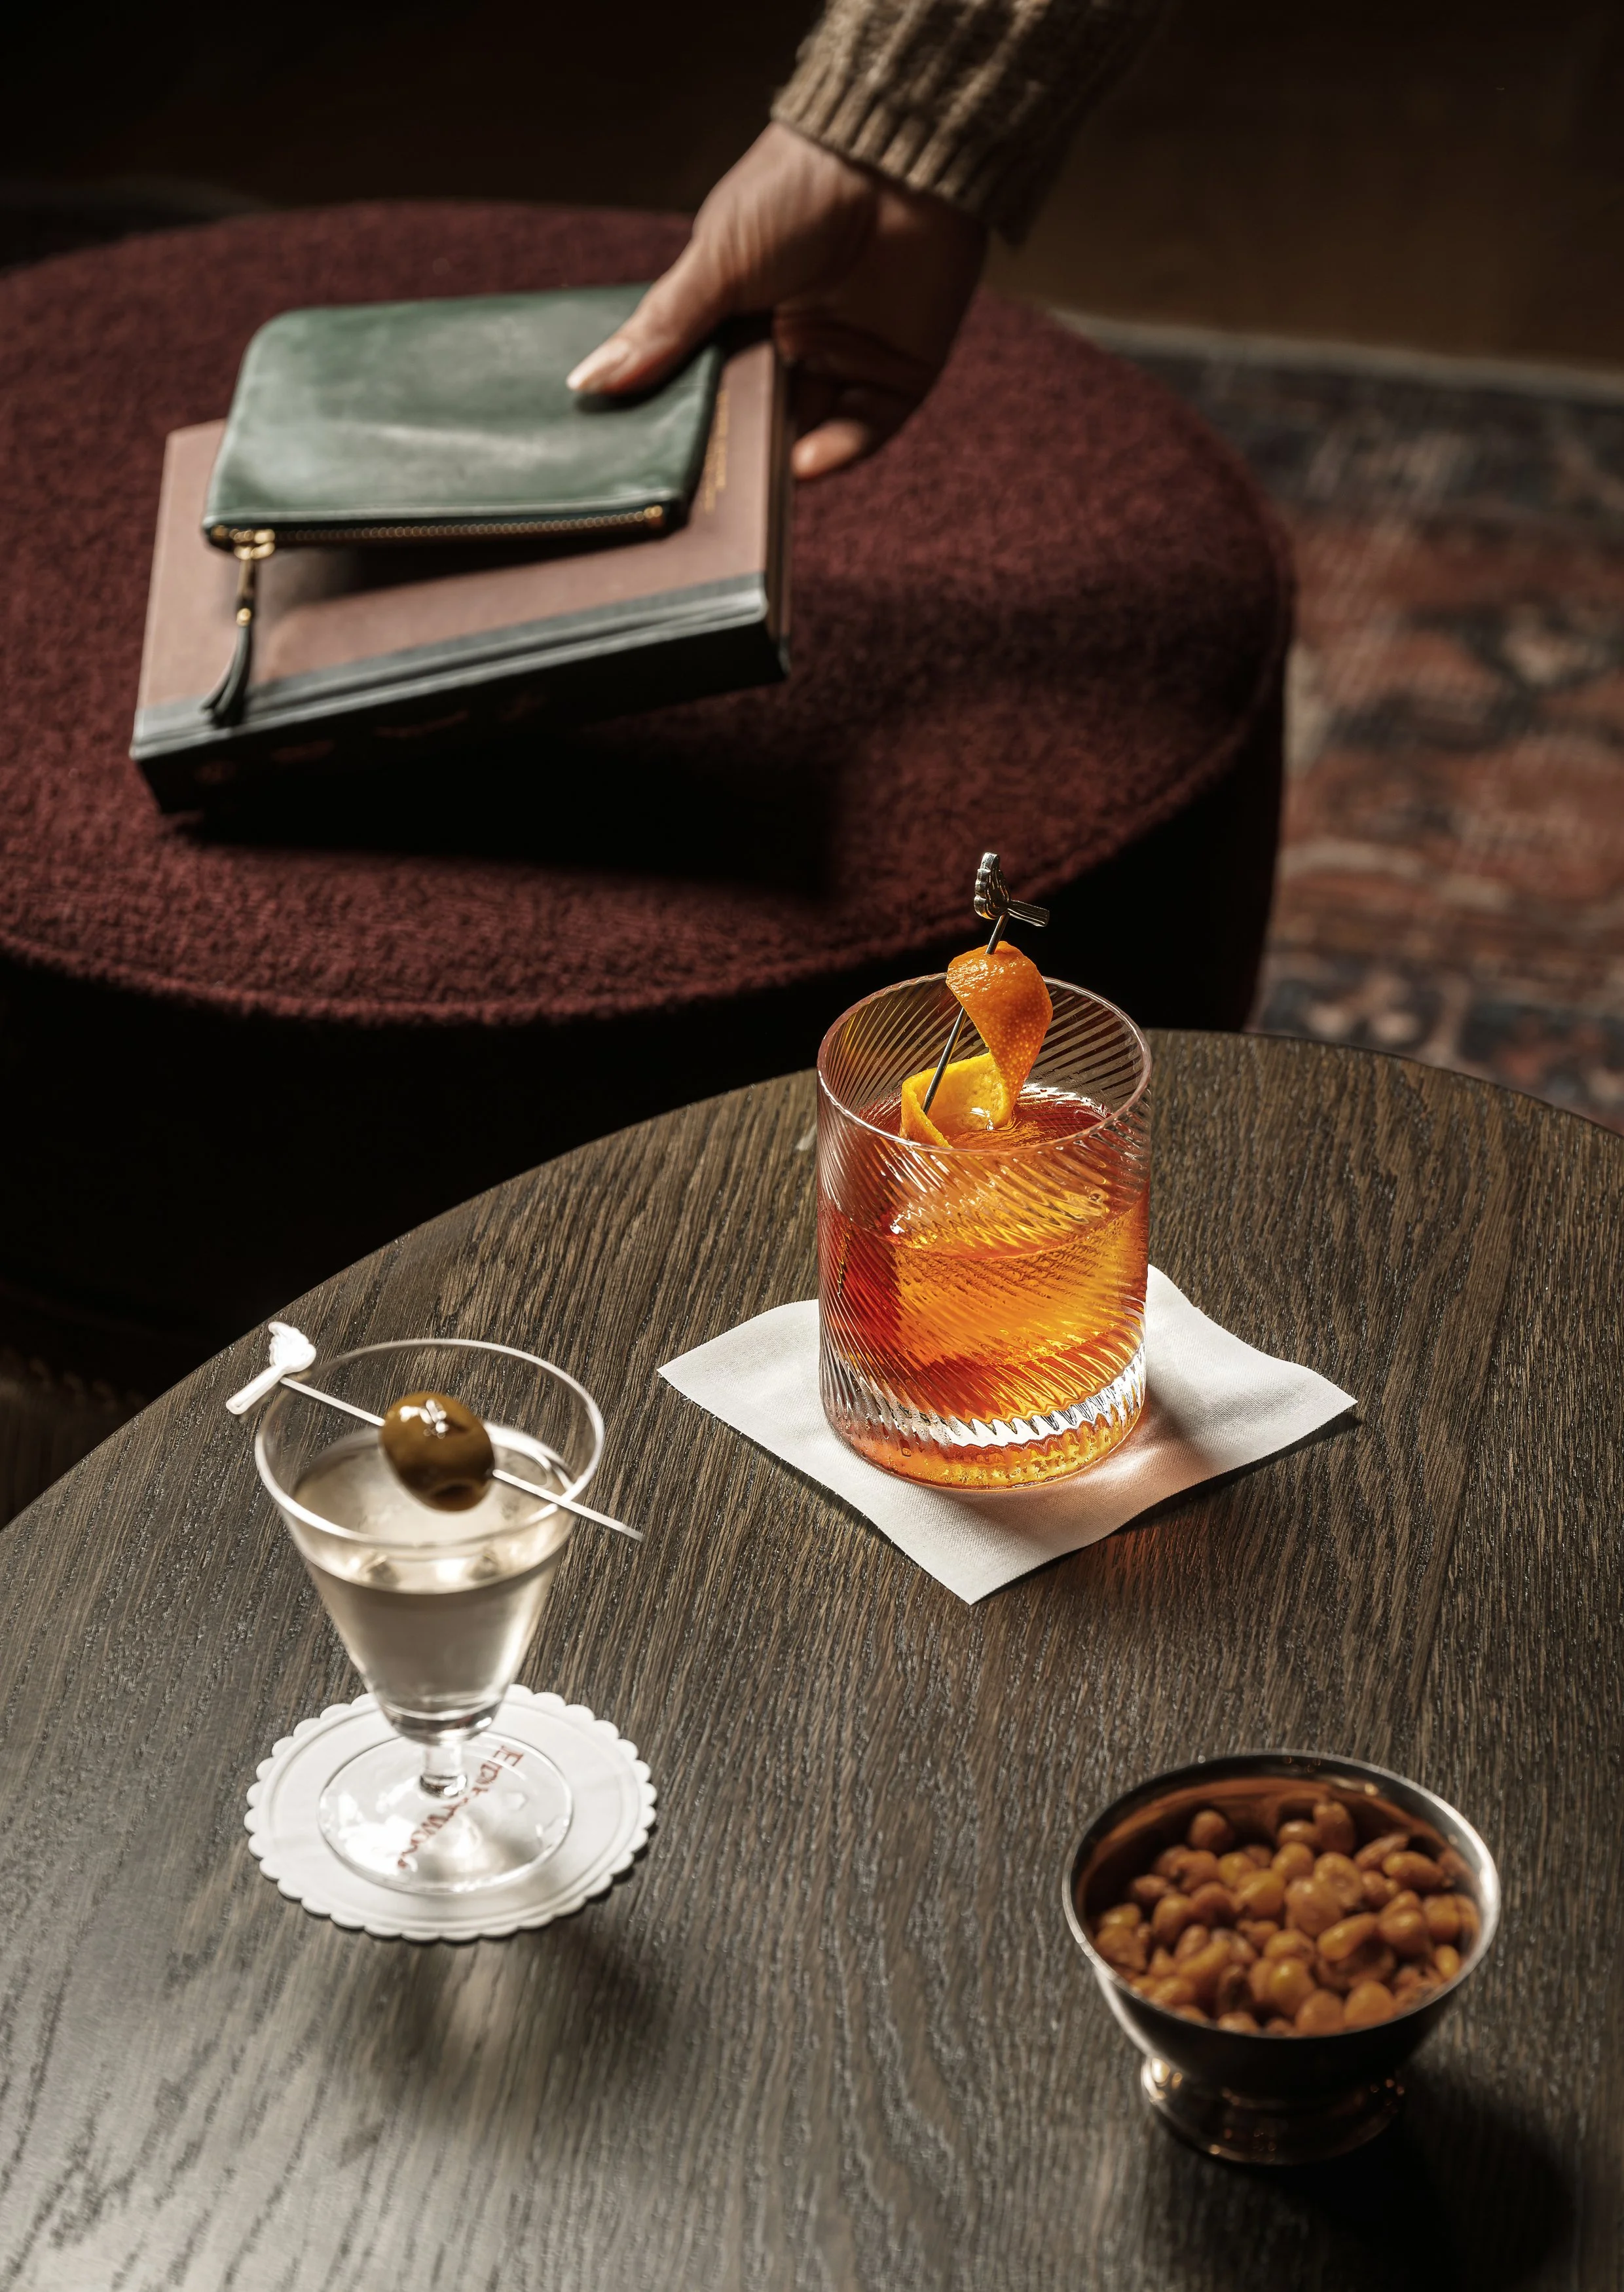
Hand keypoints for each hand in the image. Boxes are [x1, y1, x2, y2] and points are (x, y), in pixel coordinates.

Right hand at [566, 124, 986, 479]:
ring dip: (778, 463)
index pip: (706, 386)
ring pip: (808, 433)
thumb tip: (588, 382)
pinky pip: (864, 431)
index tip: (645, 463)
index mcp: (742, 312)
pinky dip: (835, 453)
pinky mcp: (899, 373)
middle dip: (729, 456)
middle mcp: (793, 342)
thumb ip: (661, 329)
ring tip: (744, 490)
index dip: (681, 424)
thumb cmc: (794, 188)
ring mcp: (847, 359)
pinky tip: (802, 465)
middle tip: (693, 495)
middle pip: (755, 419)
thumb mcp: (714, 263)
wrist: (889, 153)